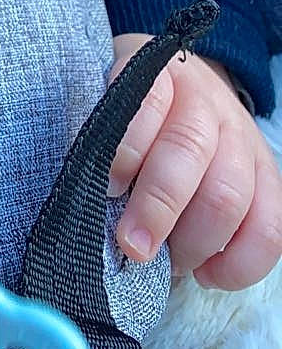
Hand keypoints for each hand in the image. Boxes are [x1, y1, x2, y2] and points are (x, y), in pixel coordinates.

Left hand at [107, 32, 281, 287]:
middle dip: (158, 207)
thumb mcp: (112, 97)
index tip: (107, 187)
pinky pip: (270, 229)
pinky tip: (207, 274)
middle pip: (190, 151)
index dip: (127, 148)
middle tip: (132, 245)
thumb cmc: (138, 107)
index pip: (147, 101)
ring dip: (195, 241)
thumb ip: (100, 132)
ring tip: (166, 262)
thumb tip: (85, 187)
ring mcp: (243, 139)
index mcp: (161, 74)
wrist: (190, 88)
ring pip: (231, 194)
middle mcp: (208, 101)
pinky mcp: (268, 177)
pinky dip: (238, 263)